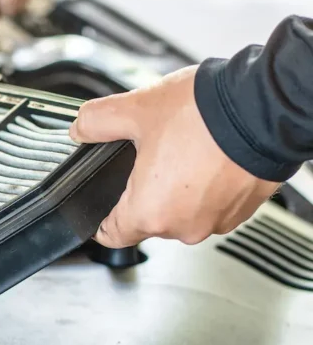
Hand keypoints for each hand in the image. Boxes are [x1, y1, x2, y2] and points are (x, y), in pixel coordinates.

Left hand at [69, 66, 278, 247]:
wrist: (264, 108)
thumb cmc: (204, 115)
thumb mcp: (135, 110)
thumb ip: (97, 122)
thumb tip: (81, 128)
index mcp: (150, 212)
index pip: (112, 236)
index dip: (101, 222)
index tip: (99, 211)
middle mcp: (185, 226)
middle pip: (148, 219)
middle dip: (143, 190)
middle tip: (148, 156)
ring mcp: (218, 221)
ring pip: (182, 210)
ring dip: (178, 187)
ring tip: (182, 150)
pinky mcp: (243, 211)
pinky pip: (212, 204)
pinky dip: (206, 186)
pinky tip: (207, 155)